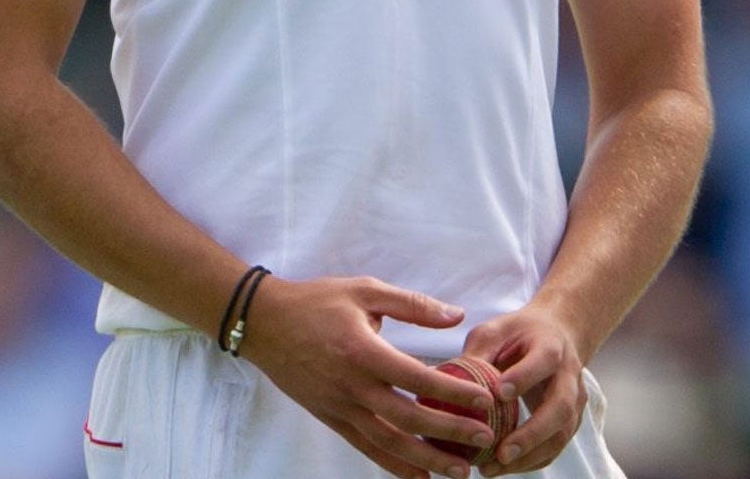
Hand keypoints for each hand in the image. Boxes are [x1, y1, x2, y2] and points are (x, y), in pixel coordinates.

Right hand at [238, 274, 499, 478]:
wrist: (265, 324)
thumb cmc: (318, 302)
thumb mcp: (366, 290)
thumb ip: (413, 305)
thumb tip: (457, 316)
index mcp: (363, 352)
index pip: (416, 378)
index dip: (451, 392)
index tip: (483, 400)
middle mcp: (351, 387)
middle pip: (406, 417)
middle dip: (448, 432)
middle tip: (484, 439)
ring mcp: (339, 407)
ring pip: (386, 442)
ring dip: (424, 459)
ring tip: (458, 470)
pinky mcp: (330, 419)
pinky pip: (365, 447)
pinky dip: (392, 464)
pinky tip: (418, 475)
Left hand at [463, 304, 589, 474]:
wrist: (557, 334)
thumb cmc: (519, 334)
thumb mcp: (496, 331)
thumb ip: (477, 353)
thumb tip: (448, 382)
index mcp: (551, 345)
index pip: (544, 360)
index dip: (525, 377)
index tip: (500, 393)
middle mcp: (568, 374)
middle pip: (560, 407)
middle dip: (532, 434)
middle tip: (501, 452)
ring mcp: (574, 400)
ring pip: (560, 434)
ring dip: (529, 456)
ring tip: (492, 468)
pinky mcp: (569, 420)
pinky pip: (554, 447)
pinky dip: (530, 462)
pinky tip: (501, 468)